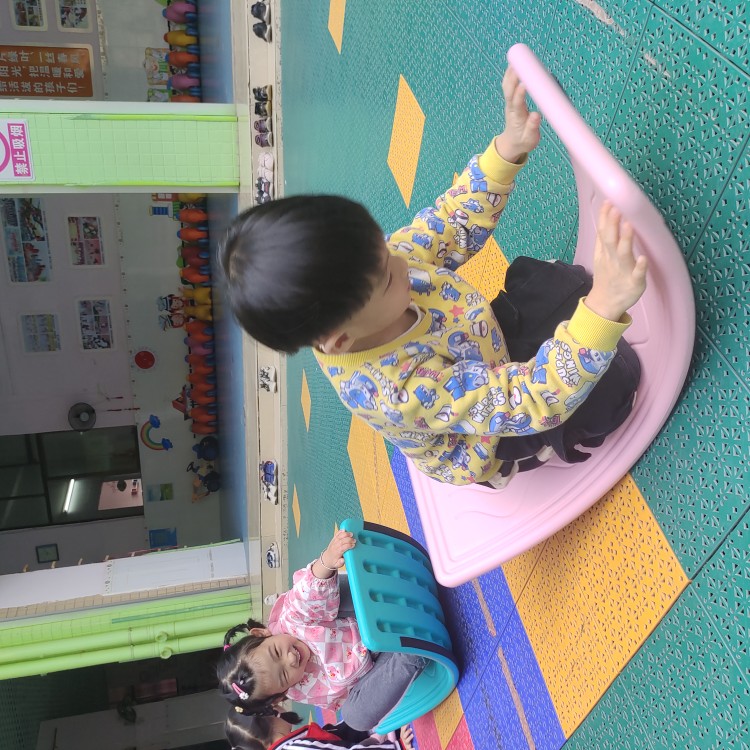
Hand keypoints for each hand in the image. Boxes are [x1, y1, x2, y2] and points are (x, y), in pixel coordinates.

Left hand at [321, 530, 355, 569]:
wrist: (327, 558)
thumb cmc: (334, 561)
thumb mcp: (337, 565)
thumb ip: (340, 563)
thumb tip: (343, 560)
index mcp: (336, 553)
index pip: (342, 548)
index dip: (348, 546)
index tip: (353, 545)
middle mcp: (334, 546)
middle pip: (341, 541)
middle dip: (348, 540)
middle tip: (354, 540)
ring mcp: (334, 542)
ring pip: (339, 537)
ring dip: (345, 534)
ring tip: (351, 534)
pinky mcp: (334, 539)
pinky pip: (336, 534)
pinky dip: (340, 531)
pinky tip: (344, 529)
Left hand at [494, 66, 541, 162]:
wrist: (513, 143)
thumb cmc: (524, 140)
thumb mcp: (530, 139)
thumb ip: (533, 127)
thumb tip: (536, 115)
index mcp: (517, 118)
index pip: (517, 104)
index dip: (519, 94)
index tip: (523, 84)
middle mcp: (512, 108)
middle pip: (509, 92)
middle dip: (513, 78)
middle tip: (519, 65)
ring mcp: (510, 104)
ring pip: (507, 87)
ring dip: (510, 74)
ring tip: (515, 60)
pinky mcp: (511, 100)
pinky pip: (508, 86)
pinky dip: (510, 75)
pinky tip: (513, 65)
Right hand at [585, 201, 647, 320]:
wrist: (605, 304)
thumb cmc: (607, 277)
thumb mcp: (600, 257)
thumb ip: (603, 239)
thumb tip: (606, 217)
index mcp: (605, 253)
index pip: (602, 232)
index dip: (604, 218)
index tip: (608, 202)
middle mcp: (613, 260)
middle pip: (610, 240)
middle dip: (613, 224)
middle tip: (616, 208)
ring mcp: (623, 271)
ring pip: (624, 254)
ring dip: (626, 240)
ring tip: (629, 225)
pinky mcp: (635, 283)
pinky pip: (637, 275)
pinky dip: (640, 267)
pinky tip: (643, 259)